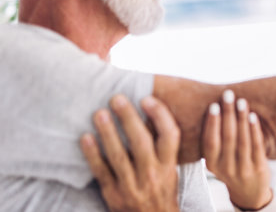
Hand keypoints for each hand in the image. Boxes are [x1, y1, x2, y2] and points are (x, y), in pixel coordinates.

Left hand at [80, 95, 179, 211]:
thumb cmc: (162, 192)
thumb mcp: (170, 171)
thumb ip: (163, 149)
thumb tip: (150, 115)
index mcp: (169, 167)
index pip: (169, 136)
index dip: (160, 115)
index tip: (147, 99)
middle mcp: (152, 175)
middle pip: (141, 142)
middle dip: (129, 118)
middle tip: (117, 98)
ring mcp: (132, 186)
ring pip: (119, 156)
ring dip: (108, 133)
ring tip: (99, 113)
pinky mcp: (114, 195)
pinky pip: (102, 172)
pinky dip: (92, 154)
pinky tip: (85, 138)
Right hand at [203, 90, 271, 209]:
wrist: (249, 193)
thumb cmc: (231, 167)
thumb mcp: (218, 160)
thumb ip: (215, 140)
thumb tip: (213, 107)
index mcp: (212, 164)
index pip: (210, 142)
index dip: (212, 124)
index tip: (213, 105)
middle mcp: (226, 168)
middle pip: (227, 138)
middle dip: (227, 114)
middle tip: (228, 94)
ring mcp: (243, 169)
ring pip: (242, 141)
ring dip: (241, 119)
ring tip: (241, 101)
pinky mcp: (259, 168)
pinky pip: (257, 146)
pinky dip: (254, 130)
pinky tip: (253, 116)